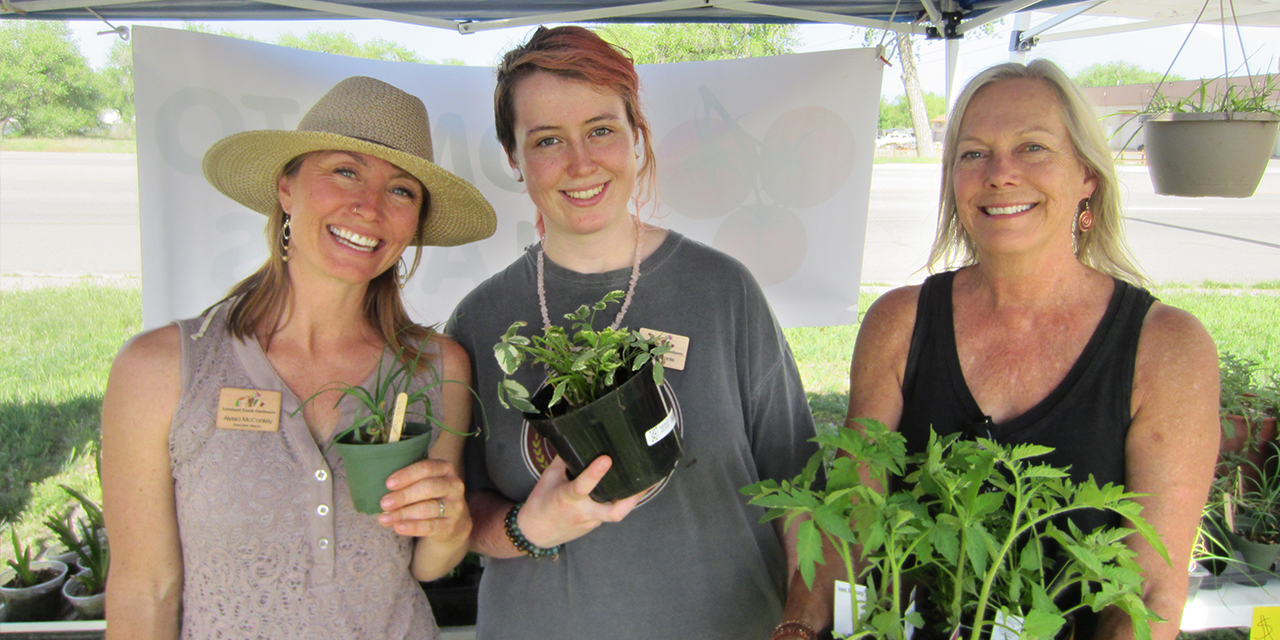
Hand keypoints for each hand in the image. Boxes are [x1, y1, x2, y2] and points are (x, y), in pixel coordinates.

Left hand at [378, 458, 469, 541]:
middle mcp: (454, 486)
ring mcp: (455, 506)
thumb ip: (409, 481)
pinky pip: (430, 526)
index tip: (388, 484)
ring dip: (403, 513)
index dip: (406, 475)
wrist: (452, 523)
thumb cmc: (431, 497)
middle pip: (428, 487)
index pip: (426, 468)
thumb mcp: (425, 482)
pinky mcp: (450, 525)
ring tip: (385, 518)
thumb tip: (379, 487)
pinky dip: (412, 527)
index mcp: (445, 469)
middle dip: (404, 495)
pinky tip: (398, 527)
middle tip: (384, 503)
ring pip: (428, 508)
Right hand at [518, 455, 647, 547]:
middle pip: (614, 512)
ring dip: (633, 499)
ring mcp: (592, 520)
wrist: (536, 533)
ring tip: (649, 481)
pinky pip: (611, 511)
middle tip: (647, 480)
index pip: (583, 486)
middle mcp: (584, 511)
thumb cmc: (541, 502)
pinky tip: (632, 487)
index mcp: (568, 498)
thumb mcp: (548, 477)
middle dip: (631, 498)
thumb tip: (577, 438)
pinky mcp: (595, 524)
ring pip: (617, 513)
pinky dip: (622, 500)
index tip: (606, 459)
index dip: (595, 473)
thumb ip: (564, 459)